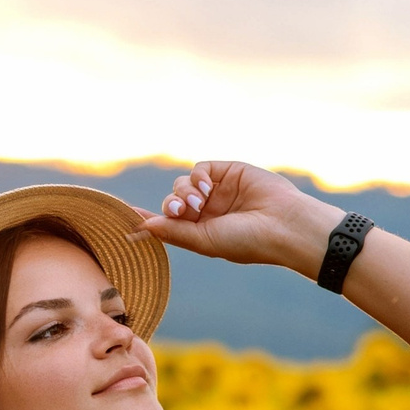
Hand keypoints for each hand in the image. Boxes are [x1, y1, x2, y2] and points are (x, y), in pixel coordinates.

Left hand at [132, 161, 343, 275]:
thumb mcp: (204, 241)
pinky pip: (200, 168)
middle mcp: (208, 211)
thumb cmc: (246, 241)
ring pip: (183, 184)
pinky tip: (205, 188)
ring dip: (183, 192)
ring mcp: (218, 191)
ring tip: (198, 203)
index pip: (168, 222)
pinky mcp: (228, 172)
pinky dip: (196, 176)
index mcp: (202, 231)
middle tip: (180, 211)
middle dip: (171, 205)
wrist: (283, 225)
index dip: (149, 220)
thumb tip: (143, 226)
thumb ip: (173, 232)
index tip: (126, 220)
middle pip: (173, 201)